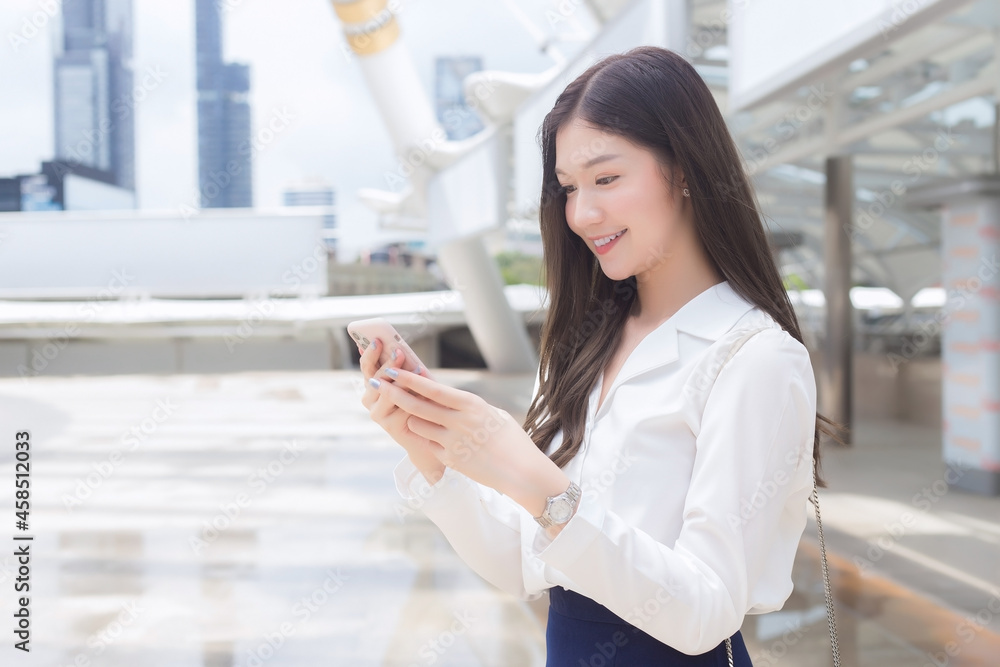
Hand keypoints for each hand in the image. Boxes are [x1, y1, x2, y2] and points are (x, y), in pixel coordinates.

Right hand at [358, 338, 444, 484]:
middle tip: (399, 352)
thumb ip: (404, 367)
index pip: (367, 366)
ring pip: (387, 393)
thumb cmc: (421, 402)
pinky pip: (399, 407)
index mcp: (373, 384)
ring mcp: (376, 413)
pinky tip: (424, 391)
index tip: (377, 339)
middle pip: (375, 378)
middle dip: (388, 364)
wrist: (428, 434)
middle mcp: (369, 398)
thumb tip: (398, 347)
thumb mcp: (412, 381)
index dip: (370, 352)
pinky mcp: (388, 425)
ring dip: (402, 380)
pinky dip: (412, 398)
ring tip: (417, 370)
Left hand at [369, 365, 569, 517]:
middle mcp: (459, 421)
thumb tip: (448, 396)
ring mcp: (452, 442)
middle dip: (394, 393)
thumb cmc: (511, 440)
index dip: (409, 379)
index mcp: (471, 404)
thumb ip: (469, 406)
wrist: (522, 472)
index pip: (433, 388)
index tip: (393, 370)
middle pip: (417, 405)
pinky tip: (426, 436)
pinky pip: (427, 445)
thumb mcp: (493, 414)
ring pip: (418, 425)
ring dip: (411, 418)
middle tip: (378, 384)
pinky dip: (425, 439)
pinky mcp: (450, 460)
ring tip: (410, 414)